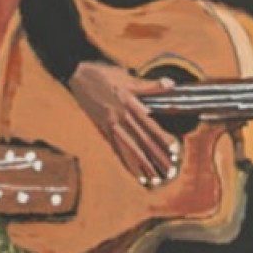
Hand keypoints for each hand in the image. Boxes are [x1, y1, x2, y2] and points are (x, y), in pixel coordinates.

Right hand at [67, 60, 178, 186]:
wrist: (77, 75)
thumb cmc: (103, 74)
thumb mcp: (128, 77)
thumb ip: (150, 85)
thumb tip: (171, 83)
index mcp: (129, 104)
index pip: (150, 126)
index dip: (163, 139)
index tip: (175, 151)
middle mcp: (120, 118)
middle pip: (142, 141)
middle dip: (157, 157)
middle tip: (170, 170)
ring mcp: (110, 125)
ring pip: (129, 149)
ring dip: (143, 165)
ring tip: (155, 178)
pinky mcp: (102, 129)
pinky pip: (116, 148)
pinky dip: (125, 162)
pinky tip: (134, 172)